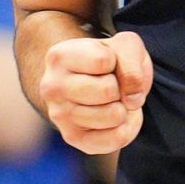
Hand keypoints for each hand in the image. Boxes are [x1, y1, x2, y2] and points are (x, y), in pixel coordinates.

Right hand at [37, 31, 151, 153]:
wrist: (93, 82)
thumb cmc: (109, 61)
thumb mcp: (125, 45)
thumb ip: (132, 61)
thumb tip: (132, 100)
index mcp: (60, 56)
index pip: (104, 61)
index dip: (117, 61)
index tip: (107, 63)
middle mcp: (52, 87)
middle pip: (108, 90)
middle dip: (120, 87)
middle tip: (110, 85)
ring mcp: (59, 115)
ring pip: (114, 115)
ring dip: (124, 107)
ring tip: (111, 100)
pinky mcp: (73, 138)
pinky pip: (117, 138)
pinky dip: (127, 127)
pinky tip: (114, 118)